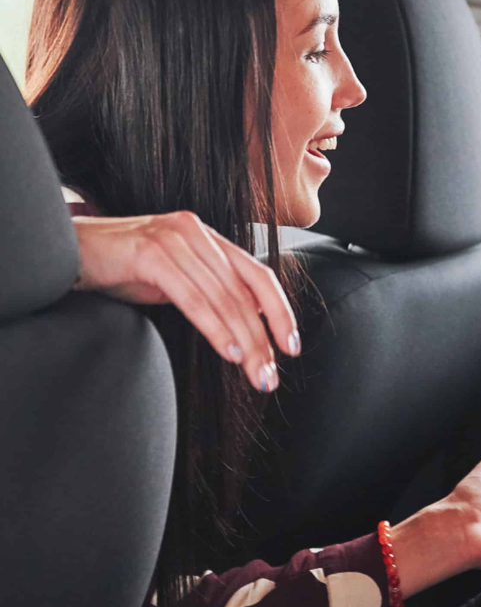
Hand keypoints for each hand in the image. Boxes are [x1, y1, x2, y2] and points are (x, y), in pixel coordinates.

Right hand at [71, 212, 299, 390]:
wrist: (63, 252)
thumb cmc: (114, 269)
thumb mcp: (170, 279)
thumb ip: (205, 290)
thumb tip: (244, 322)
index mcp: (206, 237)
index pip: (257, 274)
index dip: (279, 310)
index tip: (290, 344)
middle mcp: (195, 231)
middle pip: (244, 291)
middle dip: (263, 337)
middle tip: (270, 375)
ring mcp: (174, 238)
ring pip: (223, 297)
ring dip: (244, 341)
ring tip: (255, 372)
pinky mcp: (151, 253)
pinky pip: (193, 297)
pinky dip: (215, 327)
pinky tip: (228, 351)